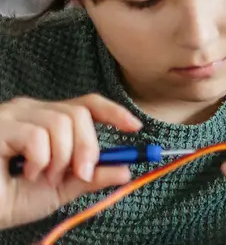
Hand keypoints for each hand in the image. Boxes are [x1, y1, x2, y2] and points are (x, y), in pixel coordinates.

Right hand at [0, 95, 140, 228]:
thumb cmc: (7, 199)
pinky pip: (37, 134)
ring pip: (62, 122)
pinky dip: (41, 159)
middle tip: (80, 173)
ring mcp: (11, 115)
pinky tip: (25, 172)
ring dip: (62, 157)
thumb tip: (125, 169)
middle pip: (79, 113)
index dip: (113, 112)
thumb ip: (89, 178)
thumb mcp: (57, 191)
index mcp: (44, 121)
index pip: (85, 104)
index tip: (135, 128)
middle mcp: (28, 111)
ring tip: (42, 177)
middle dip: (89, 146)